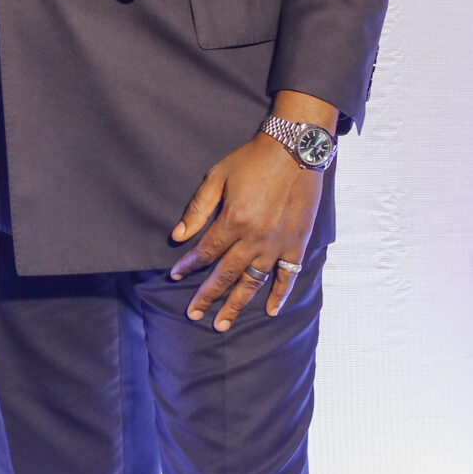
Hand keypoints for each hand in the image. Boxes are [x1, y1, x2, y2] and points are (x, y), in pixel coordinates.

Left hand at [169, 94, 334, 330]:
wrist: (296, 149)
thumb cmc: (253, 159)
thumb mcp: (217, 176)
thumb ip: (198, 208)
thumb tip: (178, 236)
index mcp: (233, 221)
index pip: (206, 252)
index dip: (188, 265)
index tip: (175, 276)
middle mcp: (254, 239)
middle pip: (226, 275)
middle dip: (207, 296)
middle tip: (193, 314)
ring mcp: (277, 245)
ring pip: (253, 282)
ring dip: (236, 305)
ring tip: (221, 324)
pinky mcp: (297, 244)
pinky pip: (288, 276)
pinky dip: (280, 295)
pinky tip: (270, 310)